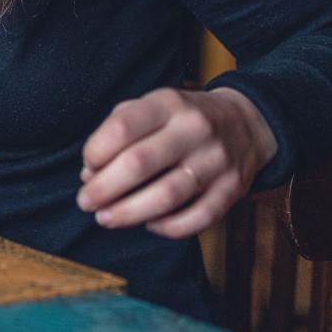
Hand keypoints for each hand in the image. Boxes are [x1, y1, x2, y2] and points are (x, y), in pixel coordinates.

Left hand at [76, 86, 277, 239]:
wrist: (245, 123)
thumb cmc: (182, 119)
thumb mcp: (153, 107)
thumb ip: (118, 132)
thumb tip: (89, 173)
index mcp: (168, 103)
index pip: (123, 127)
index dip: (96, 152)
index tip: (87, 168)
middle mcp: (194, 128)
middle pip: (139, 163)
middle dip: (104, 189)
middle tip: (85, 202)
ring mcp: (216, 160)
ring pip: (167, 195)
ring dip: (129, 213)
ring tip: (106, 218)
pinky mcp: (233, 188)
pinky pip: (198, 217)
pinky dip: (169, 227)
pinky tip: (150, 225)